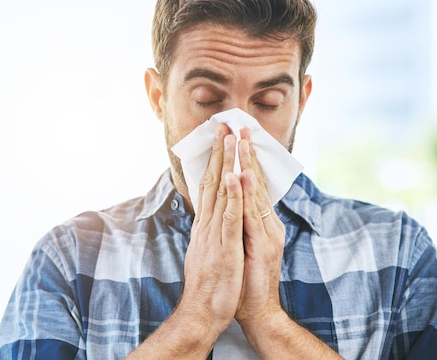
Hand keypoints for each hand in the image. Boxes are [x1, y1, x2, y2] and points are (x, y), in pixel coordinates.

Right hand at [177, 123, 244, 337]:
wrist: (203, 311)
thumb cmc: (211, 282)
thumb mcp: (209, 249)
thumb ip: (210, 228)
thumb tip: (213, 212)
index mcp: (206, 225)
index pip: (210, 186)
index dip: (216, 160)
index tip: (221, 138)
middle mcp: (207, 224)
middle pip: (213, 181)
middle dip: (220, 152)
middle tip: (225, 124)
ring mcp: (215, 234)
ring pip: (221, 192)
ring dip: (226, 164)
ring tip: (231, 138)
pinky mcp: (224, 248)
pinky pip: (229, 217)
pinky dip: (231, 195)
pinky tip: (233, 176)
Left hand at [235, 128, 285, 327]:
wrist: (258, 313)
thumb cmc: (246, 281)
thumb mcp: (242, 247)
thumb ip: (241, 226)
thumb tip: (233, 207)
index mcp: (259, 223)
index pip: (250, 185)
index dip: (243, 160)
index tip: (235, 137)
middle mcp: (266, 223)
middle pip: (254, 183)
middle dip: (246, 153)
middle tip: (240, 126)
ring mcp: (265, 233)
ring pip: (254, 193)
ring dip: (246, 164)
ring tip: (241, 140)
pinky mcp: (261, 245)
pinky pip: (250, 215)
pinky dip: (245, 193)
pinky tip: (240, 175)